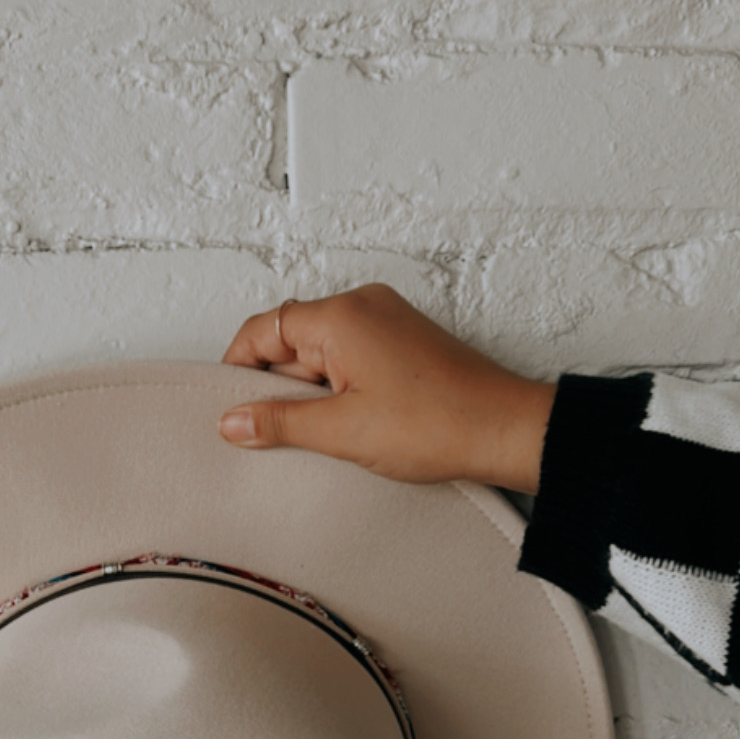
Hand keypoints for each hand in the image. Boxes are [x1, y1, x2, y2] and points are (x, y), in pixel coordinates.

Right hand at [219, 285, 554, 493]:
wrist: (507, 431)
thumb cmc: (440, 423)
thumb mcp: (342, 431)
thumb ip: (279, 422)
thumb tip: (234, 420)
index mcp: (341, 315)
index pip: (264, 328)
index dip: (239, 367)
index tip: (232, 406)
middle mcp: (364, 306)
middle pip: (292, 338)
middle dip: (279, 384)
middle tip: (278, 431)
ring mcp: (388, 321)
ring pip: (322, 351)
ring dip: (312, 390)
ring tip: (326, 432)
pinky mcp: (405, 342)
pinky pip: (352, 356)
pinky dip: (340, 387)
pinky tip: (351, 425)